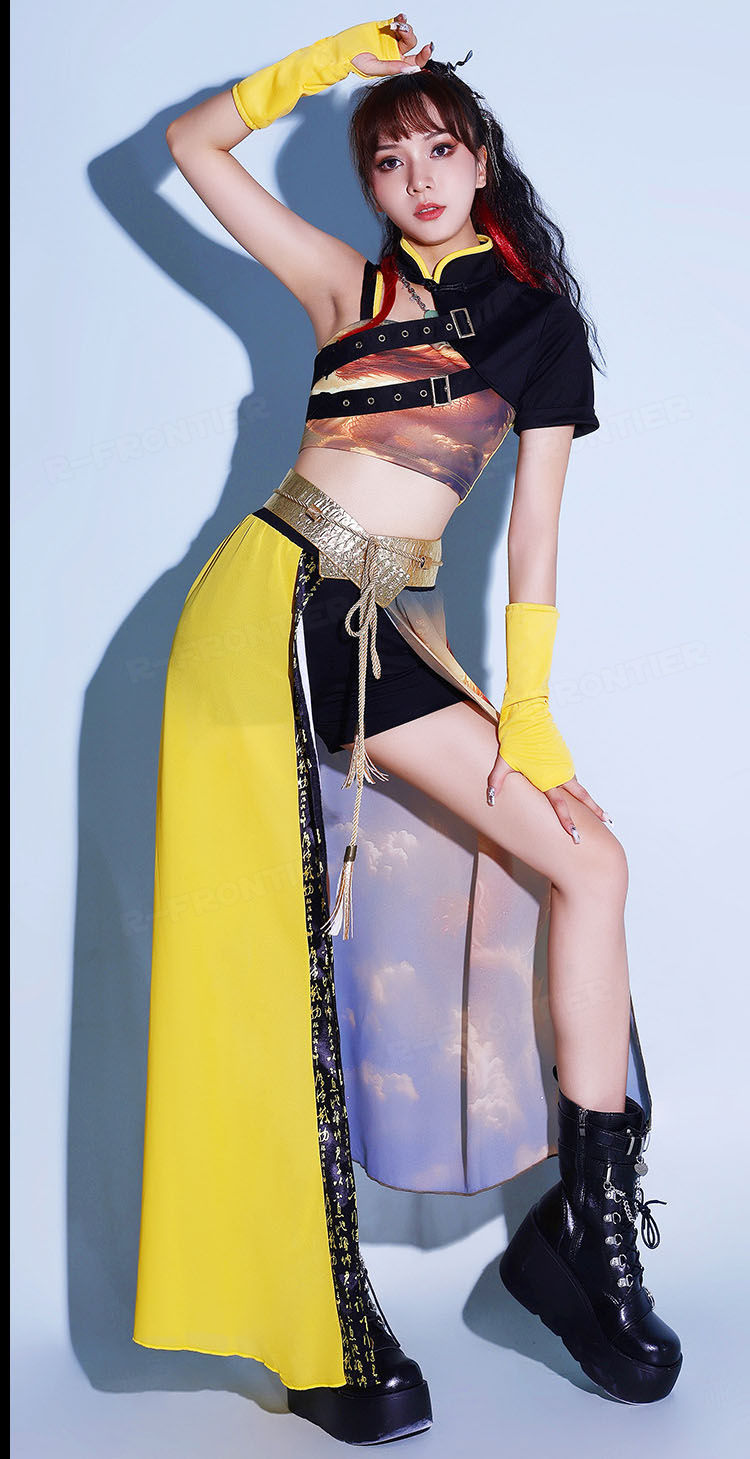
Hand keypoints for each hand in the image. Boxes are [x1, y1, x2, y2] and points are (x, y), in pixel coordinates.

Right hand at [352, 14, 432, 74]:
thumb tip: (410, 69)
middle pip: (412, 44)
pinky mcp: (385, 27)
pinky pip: (398, 21)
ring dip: (404, 26)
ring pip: (406, 31)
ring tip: (394, 25)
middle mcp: (396, 52)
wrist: (342, 49)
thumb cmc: (355, 62)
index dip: (424, 56)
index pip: (415, 62)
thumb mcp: (373, 67)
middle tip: (401, 31)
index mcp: (396, 65)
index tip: (428, 48)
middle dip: (409, 36)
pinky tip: (400, 17)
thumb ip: (391, 67)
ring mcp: (391, 39)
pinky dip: (401, 19)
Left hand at [486, 747, 613, 842]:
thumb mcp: (504, 761)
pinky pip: (571, 776)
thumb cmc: (516, 738)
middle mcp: (561, 772)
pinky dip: (576, 787)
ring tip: (598, 812)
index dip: (568, 821)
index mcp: (547, 778)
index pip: (560, 805)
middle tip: (609, 822)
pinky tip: (574, 792)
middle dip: (596, 810)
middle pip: (582, 796)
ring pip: (577, 786)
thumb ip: (496, 782)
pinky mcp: (564, 757)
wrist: (529, 714)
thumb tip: (490, 799)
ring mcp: (564, 764)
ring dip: (587, 799)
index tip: (575, 834)